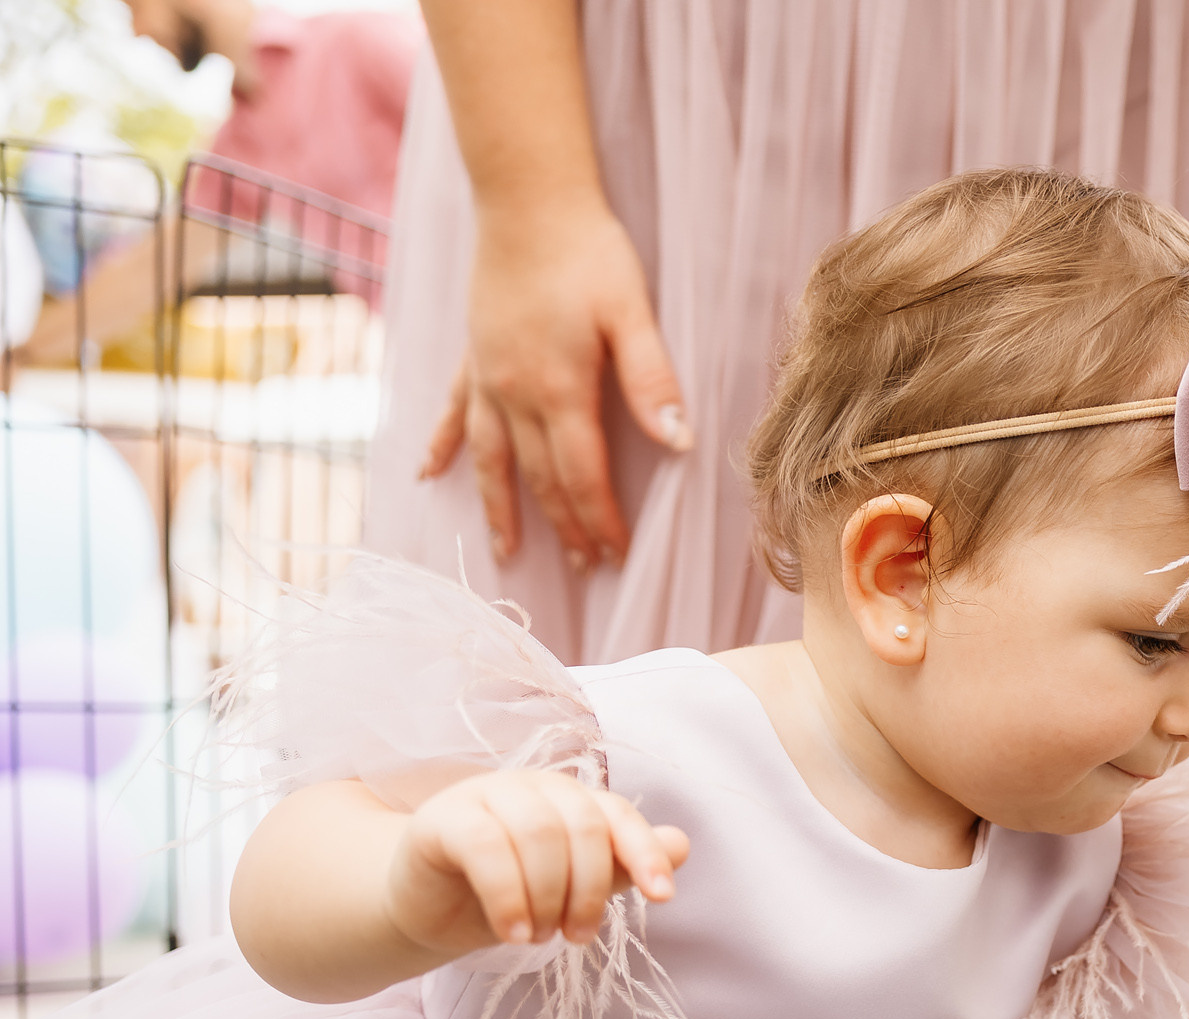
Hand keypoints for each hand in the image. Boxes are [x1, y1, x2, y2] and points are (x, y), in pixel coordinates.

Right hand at [387, 769, 688, 959]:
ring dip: (547, 898)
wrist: (428, 911)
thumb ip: (621, 866)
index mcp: (569, 798)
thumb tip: (682, 846)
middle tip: (576, 938)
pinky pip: (485, 847)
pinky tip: (515, 934)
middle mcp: (531, 787)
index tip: (663, 897)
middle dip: (588, 890)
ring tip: (539, 939)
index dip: (644, 852)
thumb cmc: (510, 896)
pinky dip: (508, 897)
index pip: (617, 814)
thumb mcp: (572, 888)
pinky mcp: (440, 818)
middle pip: (582, 827)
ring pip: (538, 834)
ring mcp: (484, 795)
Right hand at [418, 195, 692, 571]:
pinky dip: (440, 448)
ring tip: (506, 553)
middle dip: (563, 526)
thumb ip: (652, 380)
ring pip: (490, 459)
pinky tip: (425, 475)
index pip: (581, 475)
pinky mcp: (470, 356)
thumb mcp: (633, 313)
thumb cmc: (589, 250)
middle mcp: (513, 393)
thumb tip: (680, 444)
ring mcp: (485, 376)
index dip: (599, 519)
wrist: (527, 197)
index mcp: (558, 389)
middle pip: (539, 478)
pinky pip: (450, 413)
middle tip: (582, 567)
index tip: (615, 554)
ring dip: (499, 508)